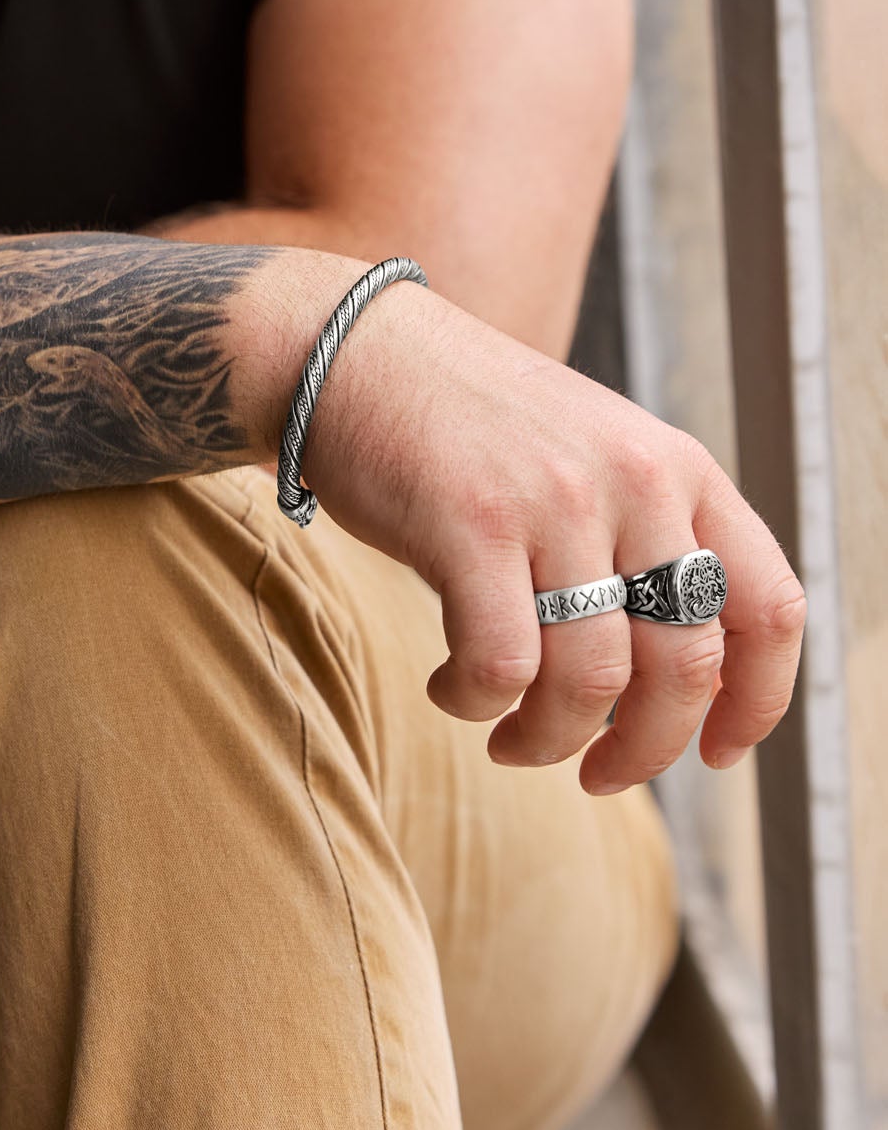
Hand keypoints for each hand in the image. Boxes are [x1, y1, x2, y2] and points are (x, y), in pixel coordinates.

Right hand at [301, 284, 804, 793]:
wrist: (360, 355)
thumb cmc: (473, 430)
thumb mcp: (596, 460)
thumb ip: (649, 545)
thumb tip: (681, 689)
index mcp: (680, 468)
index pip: (769, 607)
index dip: (756, 702)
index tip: (715, 752)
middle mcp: (635, 479)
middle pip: (685, 666)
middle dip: (644, 750)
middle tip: (598, 774)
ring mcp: (555, 499)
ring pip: (592, 681)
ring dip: (548, 739)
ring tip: (509, 736)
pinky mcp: (472, 524)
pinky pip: (501, 665)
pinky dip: (477, 702)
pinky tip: (451, 687)